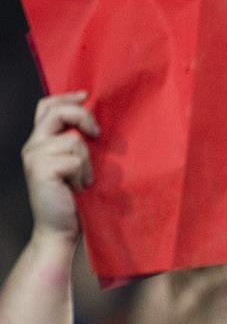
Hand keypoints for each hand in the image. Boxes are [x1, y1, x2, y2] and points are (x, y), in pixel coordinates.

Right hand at [21, 91, 98, 240]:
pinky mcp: (41, 169)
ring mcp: (34, 157)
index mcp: (41, 141)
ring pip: (74, 141)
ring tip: (81, 180)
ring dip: (86, 162)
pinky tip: (76, 188)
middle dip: (83, 118)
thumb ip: (77, 142)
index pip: (47, 107)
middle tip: (97, 134)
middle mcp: (33, 146)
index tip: (86, 95)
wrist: (61, 228)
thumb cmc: (74, 198)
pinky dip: (83, 174)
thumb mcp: (77, 164)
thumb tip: (96, 122)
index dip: (67, 97)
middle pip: (58, 113)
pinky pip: (75, 159)